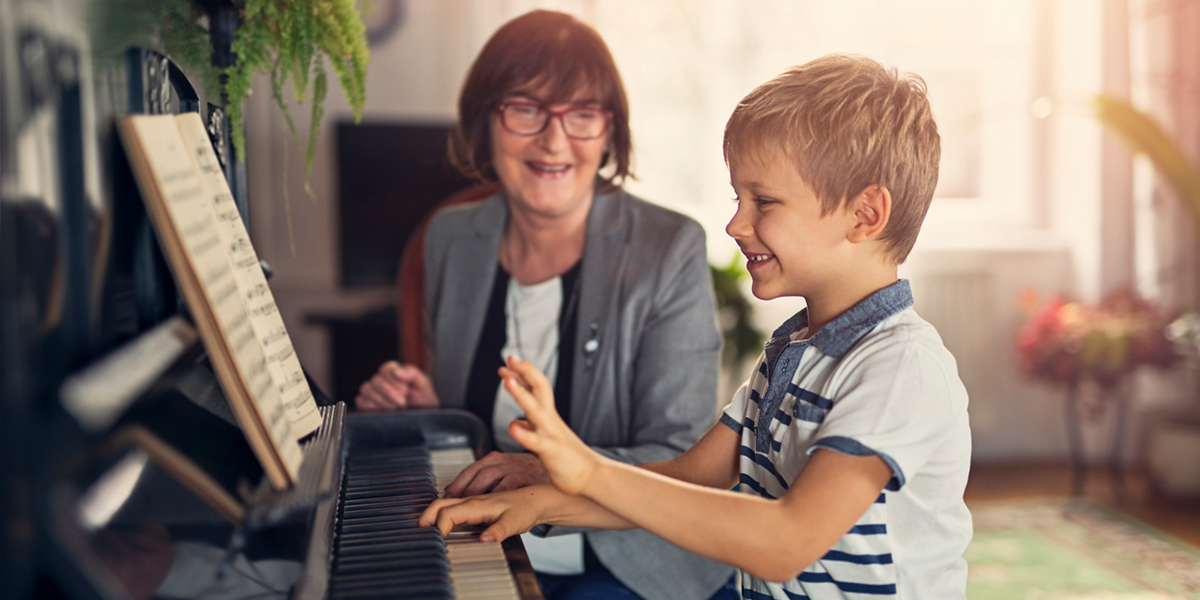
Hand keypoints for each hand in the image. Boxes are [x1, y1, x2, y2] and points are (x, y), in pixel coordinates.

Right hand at [354, 361, 439, 410]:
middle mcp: (381, 380)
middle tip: (402, 402)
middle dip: (389, 392)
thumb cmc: (422, 398)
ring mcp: (373, 392)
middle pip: (376, 380)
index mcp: (394, 371)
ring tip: (393, 407)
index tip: (405, 390)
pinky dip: (369, 405)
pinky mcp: (367, 404)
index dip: (393, 380)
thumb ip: (413, 374)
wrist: (423, 415)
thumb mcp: (423, 384)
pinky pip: (360, 401)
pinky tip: (382, 410)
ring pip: (366, 389)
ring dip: (380, 399)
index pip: (385, 369)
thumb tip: (398, 372)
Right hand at [419, 487, 545, 541]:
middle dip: (426, 516)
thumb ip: (499, 531)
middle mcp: (473, 500)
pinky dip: (442, 509)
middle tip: (418, 531)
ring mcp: (474, 500)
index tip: (437, 540)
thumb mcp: (515, 523)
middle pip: (441, 503)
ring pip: (446, 501)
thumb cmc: (526, 509)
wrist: (537, 498)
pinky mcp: (477, 502)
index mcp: (478, 505)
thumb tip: (485, 540)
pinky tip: (441, 518)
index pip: (448, 514)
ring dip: (431, 512)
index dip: (439, 527)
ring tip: (424, 526)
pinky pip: (454, 502)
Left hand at [444, 451, 550, 497]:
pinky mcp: (529, 476)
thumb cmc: (526, 477)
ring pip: (492, 475)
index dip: (458, 483)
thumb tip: (456, 494)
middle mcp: (505, 460)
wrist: (556, 475)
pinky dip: (500, 493)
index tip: (448, 496)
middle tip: (455, 504)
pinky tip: (492, 504)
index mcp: (496, 458)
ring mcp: (517, 467)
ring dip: (479, 490)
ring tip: (469, 504)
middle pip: (480, 471)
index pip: (471, 469)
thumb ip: (484, 481)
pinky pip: (511, 484)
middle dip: (465, 488)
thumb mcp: (505, 473)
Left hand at [500, 356, 598, 495]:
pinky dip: (525, 434)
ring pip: (536, 410)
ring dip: (521, 394)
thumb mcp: (546, 437)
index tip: (508, 363)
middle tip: (510, 357)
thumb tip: (516, 421)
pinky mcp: (552, 452)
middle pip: (540, 388)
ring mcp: (552, 434)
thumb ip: (532, 426)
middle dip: (525, 371)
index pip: (537, 386)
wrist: (591, 477)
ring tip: (507, 381)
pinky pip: (537, 441)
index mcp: (549, 415)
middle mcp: (550, 420)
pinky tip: (513, 428)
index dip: (522, 372)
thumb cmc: (567, 458)